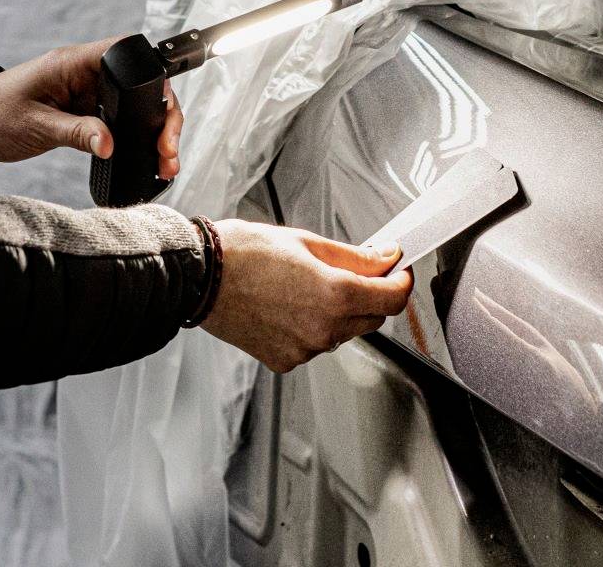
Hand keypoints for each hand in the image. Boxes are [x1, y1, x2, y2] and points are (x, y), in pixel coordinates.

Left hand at [0, 38, 183, 175]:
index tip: (162, 113)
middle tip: (168, 151)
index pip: (126, 54)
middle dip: (162, 117)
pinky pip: (119, 121)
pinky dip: (135, 139)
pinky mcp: (84, 111)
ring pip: (135, 106)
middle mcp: (86, 73)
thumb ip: (75, 132)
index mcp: (74, 63)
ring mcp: (87, 92)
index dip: (152, 77)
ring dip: (153, 131)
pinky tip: (145, 158)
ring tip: (164, 162)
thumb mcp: (35, 125)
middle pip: (140, 85)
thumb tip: (111, 144)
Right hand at [198, 218, 414, 372]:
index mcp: (334, 294)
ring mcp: (304, 349)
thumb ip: (354, 256)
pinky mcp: (285, 360)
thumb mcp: (307, 242)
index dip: (401, 283)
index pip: (392, 299)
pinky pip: (315, 345)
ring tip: (307, 286)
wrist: (201, 278)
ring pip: (343, 333)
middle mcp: (324, 329)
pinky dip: (312, 328)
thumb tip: (385, 258)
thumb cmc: (244, 253)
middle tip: (353, 272)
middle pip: (372, 319)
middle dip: (371, 295)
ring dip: (340, 312)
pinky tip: (290, 306)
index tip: (399, 272)